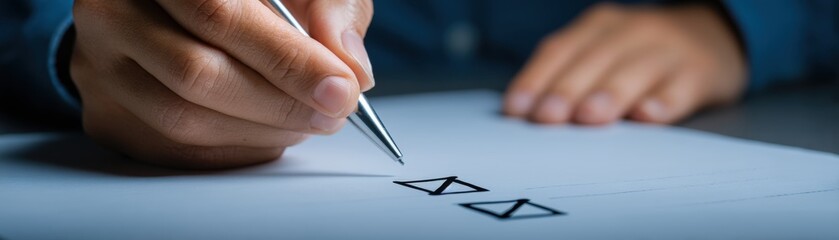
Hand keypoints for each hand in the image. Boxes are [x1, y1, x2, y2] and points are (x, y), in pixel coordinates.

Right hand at [70, 0, 373, 168]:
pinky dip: (236, 150)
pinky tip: (271, 133)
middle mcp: (115, 10)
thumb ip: (330, 9)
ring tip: (308, 122)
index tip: (341, 89)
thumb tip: (351, 68)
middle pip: (196, 74)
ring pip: (182, 118)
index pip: (220, 15)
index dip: (287, 60)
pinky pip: (173, 149)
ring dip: (261, 132)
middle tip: (333, 112)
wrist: (172, 9)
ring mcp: (100, 62)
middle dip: (280, 104)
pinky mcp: (104, 110)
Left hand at [503, 3, 745, 124]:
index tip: (516, 109)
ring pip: (634, 72)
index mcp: (598, 26)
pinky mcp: (699, 74)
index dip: (535, 79)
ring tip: (589, 118)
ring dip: (609, 95)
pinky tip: (647, 116)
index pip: (559, 50)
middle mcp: (631, 32)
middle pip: (593, 61)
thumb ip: (568, 78)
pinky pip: (680, 88)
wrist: (712, 36)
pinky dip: (663, 103)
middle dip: (566, 90)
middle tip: (547, 117)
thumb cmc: (639, 55)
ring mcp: (667, 51)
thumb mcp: (602, 54)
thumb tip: (526, 116)